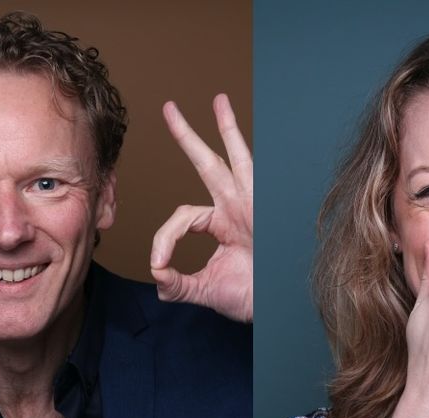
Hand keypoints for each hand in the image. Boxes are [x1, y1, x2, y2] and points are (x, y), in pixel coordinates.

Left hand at [151, 95, 251, 322]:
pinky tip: (229, 114)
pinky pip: (248, 173)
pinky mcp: (262, 207)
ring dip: (227, 129)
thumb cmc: (248, 297)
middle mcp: (234, 207)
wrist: (272, 306)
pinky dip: (237, 145)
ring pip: (234, 159)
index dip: (164, 237)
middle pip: (206, 165)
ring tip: (219, 100)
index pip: (183, 217)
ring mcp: (250, 204)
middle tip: (168, 108)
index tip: (157, 263)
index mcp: (220, 223)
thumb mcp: (205, 291)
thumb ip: (178, 285)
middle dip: (187, 137)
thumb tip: (156, 277)